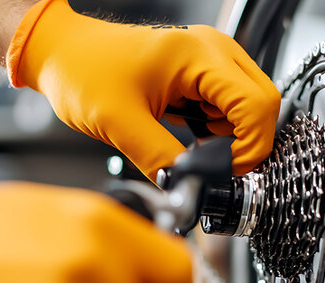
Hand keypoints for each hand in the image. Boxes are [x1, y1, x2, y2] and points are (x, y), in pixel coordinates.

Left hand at [7, 0, 279, 179]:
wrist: (61, 52)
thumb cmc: (82, 71)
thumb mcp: (120, 124)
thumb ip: (161, 160)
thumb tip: (188, 190)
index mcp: (198, 55)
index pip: (257, 105)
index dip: (251, 147)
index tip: (226, 171)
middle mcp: (211, 50)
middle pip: (263, 103)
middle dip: (247, 144)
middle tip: (216, 167)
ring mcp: (208, 58)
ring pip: (248, 107)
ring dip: (230, 137)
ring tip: (194, 150)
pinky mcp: (200, 72)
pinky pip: (228, 105)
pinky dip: (218, 130)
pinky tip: (191, 138)